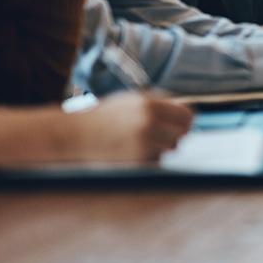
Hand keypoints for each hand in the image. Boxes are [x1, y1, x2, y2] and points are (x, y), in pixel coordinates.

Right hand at [69, 92, 192, 161]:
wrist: (75, 136)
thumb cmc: (103, 117)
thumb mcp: (131, 100)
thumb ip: (159, 102)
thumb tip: (187, 110)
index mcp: (149, 105)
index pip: (186, 115)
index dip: (185, 119)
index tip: (182, 122)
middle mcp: (148, 124)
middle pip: (182, 133)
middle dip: (175, 133)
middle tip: (162, 133)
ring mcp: (143, 145)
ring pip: (171, 148)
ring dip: (162, 146)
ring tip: (141, 141)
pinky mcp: (137, 163)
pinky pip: (156, 161)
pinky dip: (150, 157)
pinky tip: (132, 151)